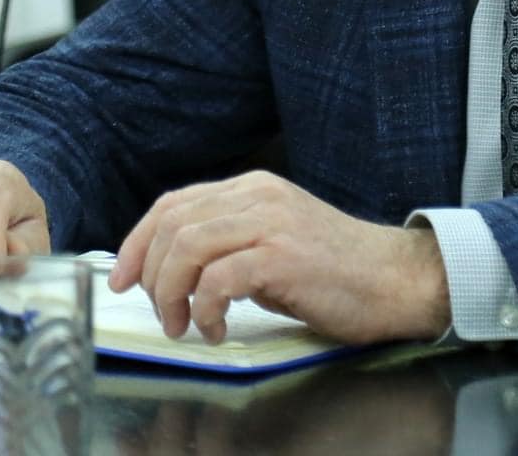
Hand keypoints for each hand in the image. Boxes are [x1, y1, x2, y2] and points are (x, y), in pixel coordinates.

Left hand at [107, 171, 450, 345]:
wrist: (396, 279)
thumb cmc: (336, 271)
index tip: (122, 279)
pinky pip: (218, 279)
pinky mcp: (283, 256)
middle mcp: (258, 195)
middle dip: (149, 273)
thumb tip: (172, 269)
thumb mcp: (273, 242)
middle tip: (158, 312)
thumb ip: (229, 243)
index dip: (137, 242)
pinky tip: (216, 329)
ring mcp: (271, 222)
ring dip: (172, 294)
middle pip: (173, 224)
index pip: (173, 204)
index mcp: (252, 188)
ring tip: (185, 325)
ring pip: (187, 248)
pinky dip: (204, 309)